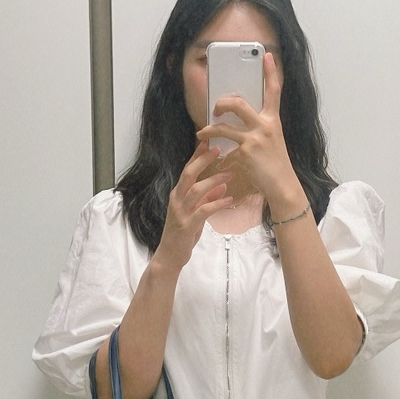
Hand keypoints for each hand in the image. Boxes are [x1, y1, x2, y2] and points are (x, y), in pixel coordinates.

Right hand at [153, 141, 232, 271]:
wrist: (170, 255)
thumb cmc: (183, 234)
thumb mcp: (196, 214)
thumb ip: (207, 199)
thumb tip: (222, 186)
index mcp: (177, 194)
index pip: (187, 170)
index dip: (197, 156)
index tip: (208, 142)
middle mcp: (176, 200)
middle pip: (188, 174)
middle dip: (202, 160)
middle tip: (217, 149)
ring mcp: (181, 212)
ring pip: (196, 190)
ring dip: (214, 180)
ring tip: (229, 174)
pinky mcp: (187, 225)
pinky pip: (203, 210)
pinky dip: (217, 203)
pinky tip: (229, 199)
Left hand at [196, 53, 302, 208]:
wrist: (282, 184)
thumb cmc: (275, 164)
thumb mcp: (271, 141)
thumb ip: (258, 128)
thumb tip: (237, 122)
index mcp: (273, 120)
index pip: (274, 90)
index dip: (270, 72)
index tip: (267, 55)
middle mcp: (266, 125)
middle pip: (238, 102)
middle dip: (222, 103)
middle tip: (215, 108)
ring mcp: (255, 137)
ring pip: (224, 125)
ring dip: (210, 128)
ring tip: (202, 132)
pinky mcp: (246, 151)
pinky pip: (224, 146)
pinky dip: (216, 151)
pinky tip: (214, 157)